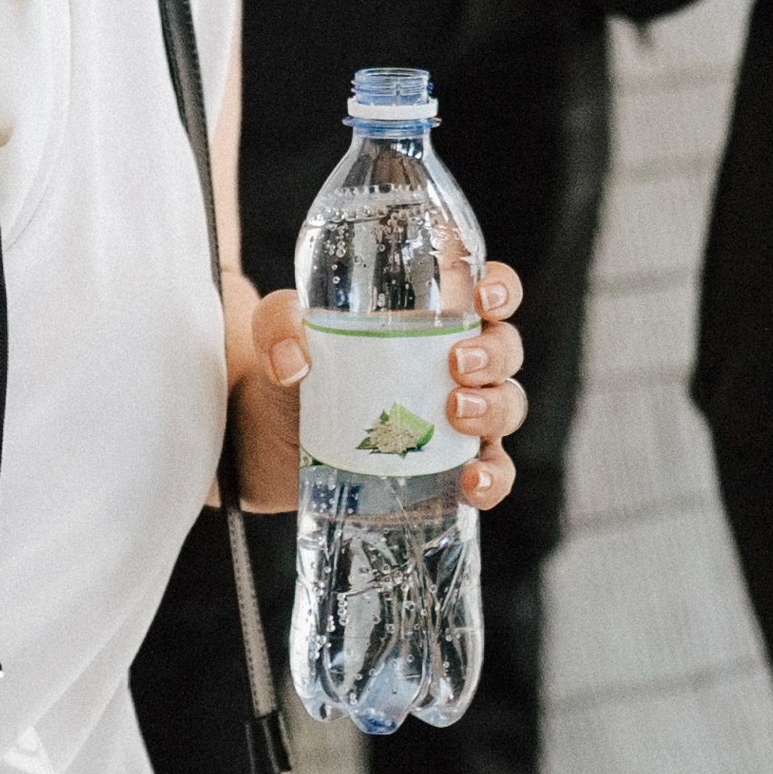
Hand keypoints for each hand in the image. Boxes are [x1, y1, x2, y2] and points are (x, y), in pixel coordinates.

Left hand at [239, 263, 530, 512]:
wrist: (266, 440)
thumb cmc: (290, 369)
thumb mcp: (277, 332)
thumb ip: (279, 325)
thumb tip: (292, 362)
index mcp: (430, 320)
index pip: (488, 295)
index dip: (502, 290)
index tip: (484, 296)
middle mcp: (455, 367)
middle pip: (506, 352)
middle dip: (493, 356)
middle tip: (455, 365)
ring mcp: (456, 421)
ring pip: (506, 408)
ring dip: (493, 410)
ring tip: (455, 414)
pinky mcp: (447, 471)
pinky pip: (492, 474)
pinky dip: (494, 480)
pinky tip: (474, 483)